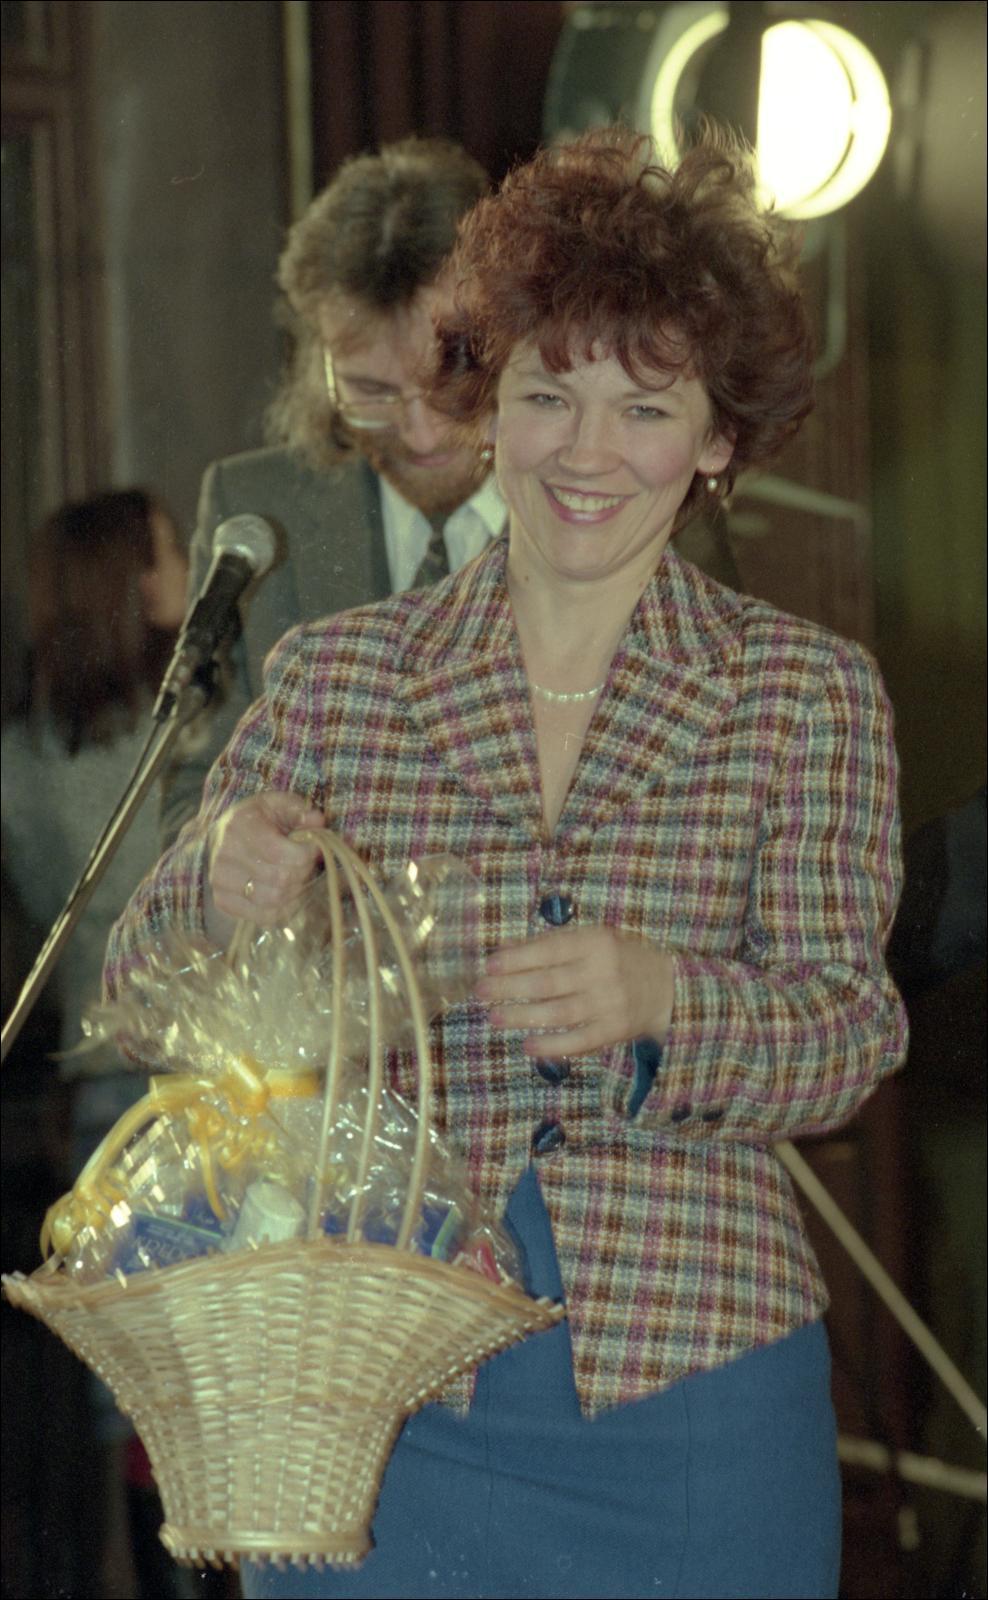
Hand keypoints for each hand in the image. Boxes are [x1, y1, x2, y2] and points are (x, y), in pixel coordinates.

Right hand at [206, 790, 324, 933]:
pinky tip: (287, 894)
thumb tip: (317, 820)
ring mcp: (221, 881)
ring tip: (297, 878)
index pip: (280, 853)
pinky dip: (284, 909)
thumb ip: (299, 810)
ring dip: (296, 892)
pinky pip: (264, 916)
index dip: (306, 854)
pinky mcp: (223, 901)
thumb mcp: (277, 804)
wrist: (222, 837)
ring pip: (274, 901)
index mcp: (239, 826)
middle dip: (303, 873)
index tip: (313, 848)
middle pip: (280, 879)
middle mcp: (225, 855)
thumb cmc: (256, 819)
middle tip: (306, 864)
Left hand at [477, 926, 673, 1058]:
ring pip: (559, 1013)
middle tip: (480, 992)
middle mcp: (602, 972)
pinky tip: (528, 1046)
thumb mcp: (592, 940)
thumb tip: (505, 949)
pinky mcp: (614, 1031)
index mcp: (595, 943)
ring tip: (494, 1018)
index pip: (549, 951)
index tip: (488, 965)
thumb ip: (552, 944)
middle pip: (548, 983)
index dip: (516, 959)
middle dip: (509, 988)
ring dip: (523, 1017)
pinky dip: (552, 1046)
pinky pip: (579, 1041)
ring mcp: (609, 1004)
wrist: (667, 988)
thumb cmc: (620, 959)